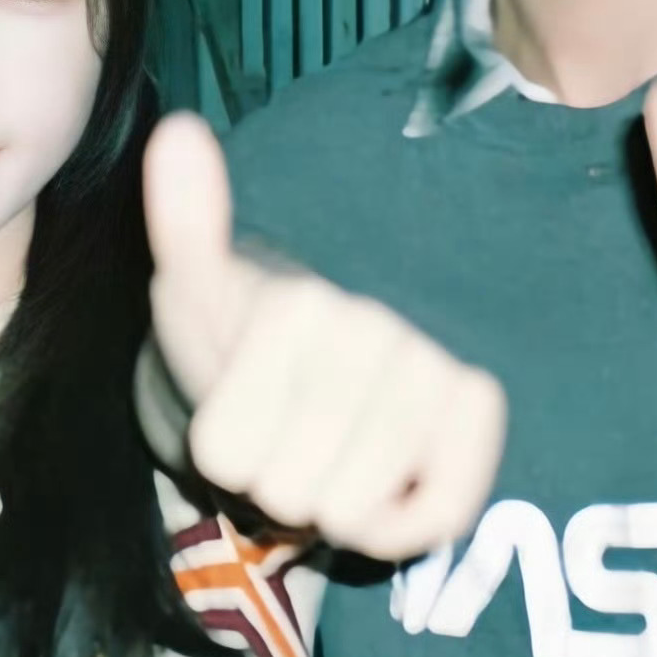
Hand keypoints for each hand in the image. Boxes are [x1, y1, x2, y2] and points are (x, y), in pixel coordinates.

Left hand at [143, 112, 505, 557]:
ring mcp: (435, 368)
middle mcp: (376, 329)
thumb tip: (177, 132)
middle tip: (288, 431)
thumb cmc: (246, 331)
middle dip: (278, 477)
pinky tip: (386, 477)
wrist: (319, 353)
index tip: (241, 405)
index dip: (225, 453)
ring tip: (333, 447)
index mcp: (299, 308)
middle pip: (290, 488)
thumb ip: (184, 225)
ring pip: (352, 510)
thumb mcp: (193, 287)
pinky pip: (436, 516)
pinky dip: (399, 524)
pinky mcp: (479, 411)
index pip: (225, 455)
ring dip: (334, 501)